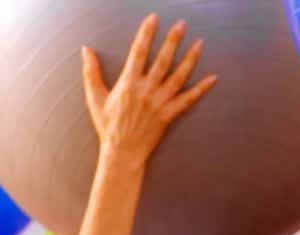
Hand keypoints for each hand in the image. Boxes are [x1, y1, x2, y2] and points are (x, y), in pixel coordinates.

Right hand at [81, 14, 217, 160]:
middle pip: (163, 59)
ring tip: (199, 42)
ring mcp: (159, 102)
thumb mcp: (95, 97)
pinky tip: (213, 78)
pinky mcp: (169, 115)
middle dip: (173, 39)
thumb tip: (86, 50)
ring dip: (190, 58)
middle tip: (182, 23)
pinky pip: (188, 100)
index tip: (154, 18)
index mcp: (128, 83)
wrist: (122, 152)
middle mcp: (146, 90)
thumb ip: (91, 72)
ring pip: (179, 76)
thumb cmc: (108, 125)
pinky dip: (201, 89)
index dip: (147, 33)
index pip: (139, 51)